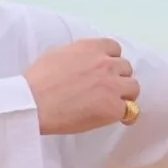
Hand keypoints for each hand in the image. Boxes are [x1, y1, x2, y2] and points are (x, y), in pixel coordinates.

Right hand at [24, 38, 139, 134]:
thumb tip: (82, 64)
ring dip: (125, 95)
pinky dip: (125, 115)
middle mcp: (105, 63)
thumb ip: (77, 56)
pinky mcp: (113, 107)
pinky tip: (119, 119)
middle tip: (107, 90)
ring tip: (113, 104)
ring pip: (133, 87)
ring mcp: (112, 85)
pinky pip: (130, 110)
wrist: (33, 103)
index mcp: (91, 48)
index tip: (105, 70)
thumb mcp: (57, 54)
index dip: (111, 60)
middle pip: (126, 68)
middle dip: (118, 77)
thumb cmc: (37, 81)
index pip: (114, 48)